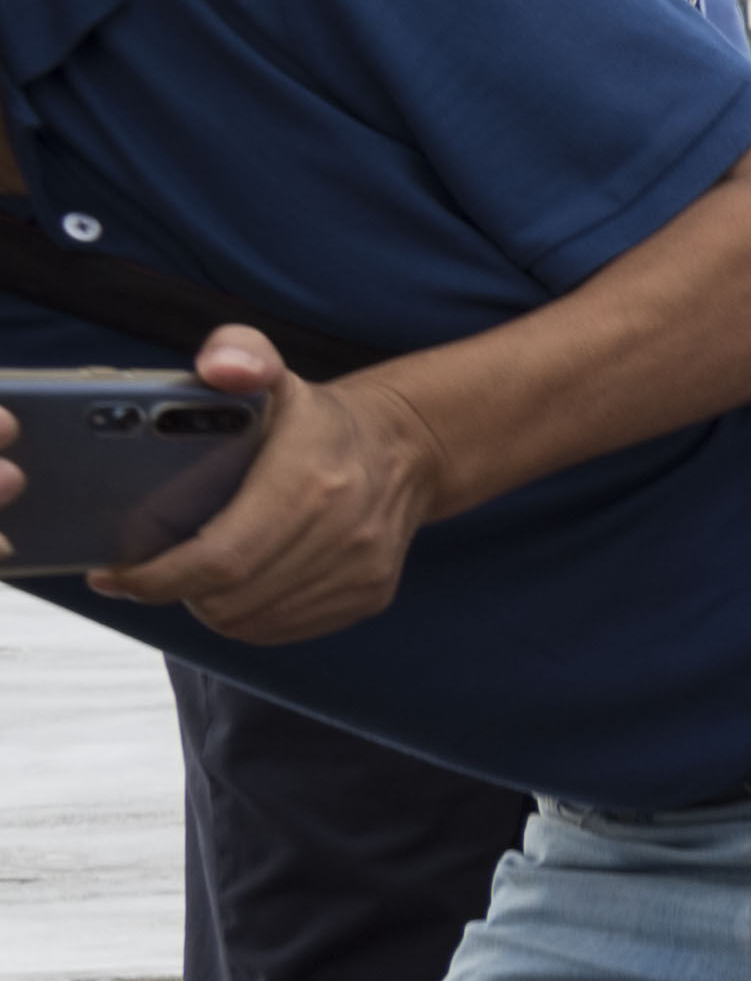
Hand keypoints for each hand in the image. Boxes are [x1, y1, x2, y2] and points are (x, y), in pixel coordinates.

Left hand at [89, 329, 451, 641]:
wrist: (405, 450)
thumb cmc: (319, 419)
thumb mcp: (276, 372)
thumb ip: (240, 352)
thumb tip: (219, 370)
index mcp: (309, 483)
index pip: (220, 559)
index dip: (158, 578)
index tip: (115, 575)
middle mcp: (343, 534)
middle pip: (230, 600)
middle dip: (175, 592)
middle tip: (152, 570)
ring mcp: (360, 571)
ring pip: (253, 622)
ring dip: (209, 607)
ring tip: (194, 577)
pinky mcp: (369, 595)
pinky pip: (286, 628)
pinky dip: (248, 618)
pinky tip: (235, 589)